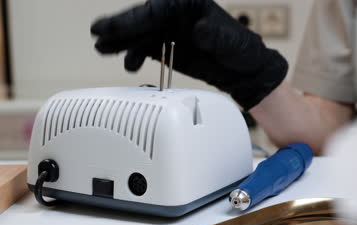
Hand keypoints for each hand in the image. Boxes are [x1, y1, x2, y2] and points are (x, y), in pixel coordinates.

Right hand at [91, 0, 287, 109]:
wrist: (244, 71)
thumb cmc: (242, 50)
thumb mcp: (231, 43)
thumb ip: (214, 36)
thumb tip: (198, 30)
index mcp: (189, 5)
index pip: (155, 10)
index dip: (130, 18)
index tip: (110, 25)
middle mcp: (177, 15)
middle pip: (142, 19)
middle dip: (120, 28)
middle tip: (98, 36)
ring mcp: (171, 30)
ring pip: (140, 33)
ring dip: (122, 42)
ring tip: (103, 49)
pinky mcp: (169, 46)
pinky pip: (147, 48)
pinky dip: (135, 55)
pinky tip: (129, 63)